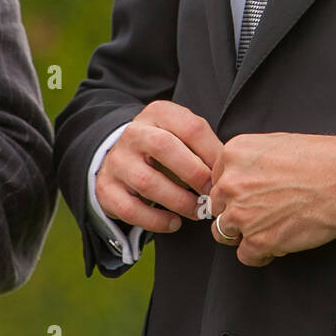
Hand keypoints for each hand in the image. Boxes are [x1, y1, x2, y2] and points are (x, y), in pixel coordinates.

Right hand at [96, 100, 222, 233]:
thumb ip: (204, 146)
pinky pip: (130, 208)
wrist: (121, 156)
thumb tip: (231, 170)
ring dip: (178, 201)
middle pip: (165, 148)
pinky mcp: (105, 188)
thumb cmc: (166, 148)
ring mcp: (117, 160)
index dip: (213, 153)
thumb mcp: (182, 135)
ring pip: (147, 181)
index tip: (226, 174)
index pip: (191, 127)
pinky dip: (156, 220)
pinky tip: (174, 223)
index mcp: (158, 113)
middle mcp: (134, 133)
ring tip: (197, 211)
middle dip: (194, 174)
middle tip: (212, 194)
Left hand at [209, 133, 335, 266]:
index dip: (234, 190)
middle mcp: (231, 183)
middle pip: (217, 207)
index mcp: (234, 154)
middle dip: (236, 211)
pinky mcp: (258, 241)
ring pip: (224, 232)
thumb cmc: (322, 159)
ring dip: (244, 233)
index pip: (217, 179)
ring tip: (268, 228)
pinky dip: (260, 253)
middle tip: (260, 212)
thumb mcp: (277, 143)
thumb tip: (243, 177)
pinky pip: (245, 255)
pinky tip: (277, 242)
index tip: (248, 195)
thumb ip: (251, 160)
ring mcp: (242, 214)